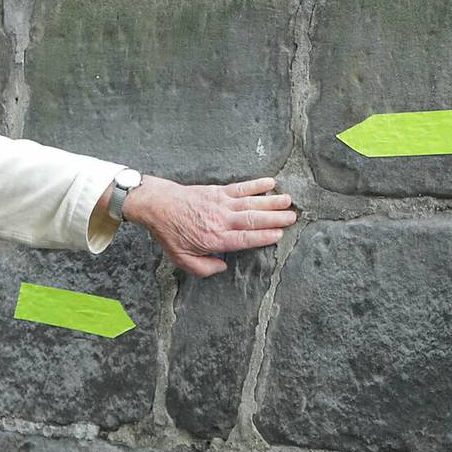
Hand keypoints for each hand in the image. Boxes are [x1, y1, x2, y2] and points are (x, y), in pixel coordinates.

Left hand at [122, 175, 296, 277]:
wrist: (158, 206)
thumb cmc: (170, 233)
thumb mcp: (182, 259)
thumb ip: (204, 268)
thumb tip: (223, 266)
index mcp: (215, 239)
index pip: (245, 238)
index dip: (264, 236)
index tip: (279, 235)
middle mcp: (221, 220)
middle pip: (254, 219)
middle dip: (275, 219)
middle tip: (293, 217)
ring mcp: (221, 204)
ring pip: (251, 203)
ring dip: (271, 202)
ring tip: (288, 201)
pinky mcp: (218, 191)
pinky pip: (241, 188)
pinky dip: (256, 185)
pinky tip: (270, 183)